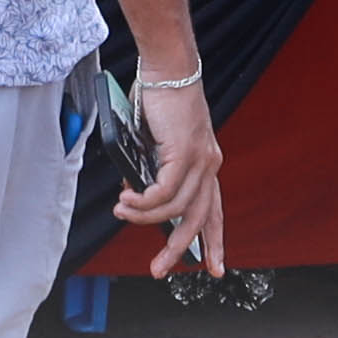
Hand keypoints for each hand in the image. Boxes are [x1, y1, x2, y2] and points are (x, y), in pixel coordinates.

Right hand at [118, 75, 226, 275]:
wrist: (166, 69)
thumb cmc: (159, 99)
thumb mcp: (156, 144)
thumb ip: (151, 170)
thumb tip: (136, 194)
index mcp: (206, 163)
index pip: (214, 210)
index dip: (215, 241)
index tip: (215, 267)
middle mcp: (209, 165)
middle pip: (199, 220)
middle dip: (179, 249)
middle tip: (159, 269)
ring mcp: (200, 159)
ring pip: (177, 209)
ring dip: (144, 217)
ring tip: (122, 211)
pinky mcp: (184, 153)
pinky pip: (164, 192)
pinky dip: (143, 201)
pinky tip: (127, 198)